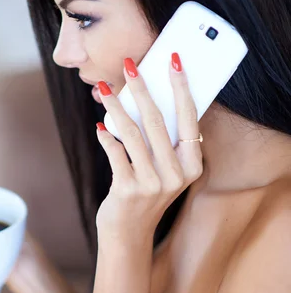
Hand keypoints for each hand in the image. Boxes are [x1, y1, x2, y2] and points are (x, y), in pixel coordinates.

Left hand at [95, 53, 203, 241]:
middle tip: (129, 65)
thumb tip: (144, 97)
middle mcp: (176, 174)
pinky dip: (105, 136)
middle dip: (141, 87)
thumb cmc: (146, 193)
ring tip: (103, 90)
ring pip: (131, 132)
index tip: (173, 60)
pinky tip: (100, 126)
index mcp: (192, 165)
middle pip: (157, 120)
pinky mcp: (127, 189)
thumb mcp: (165, 170)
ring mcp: (152, 183)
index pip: (189, 117)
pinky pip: (114, 151)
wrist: (129, 233)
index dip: (181, 86)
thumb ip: (162, 142)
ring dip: (115, 106)